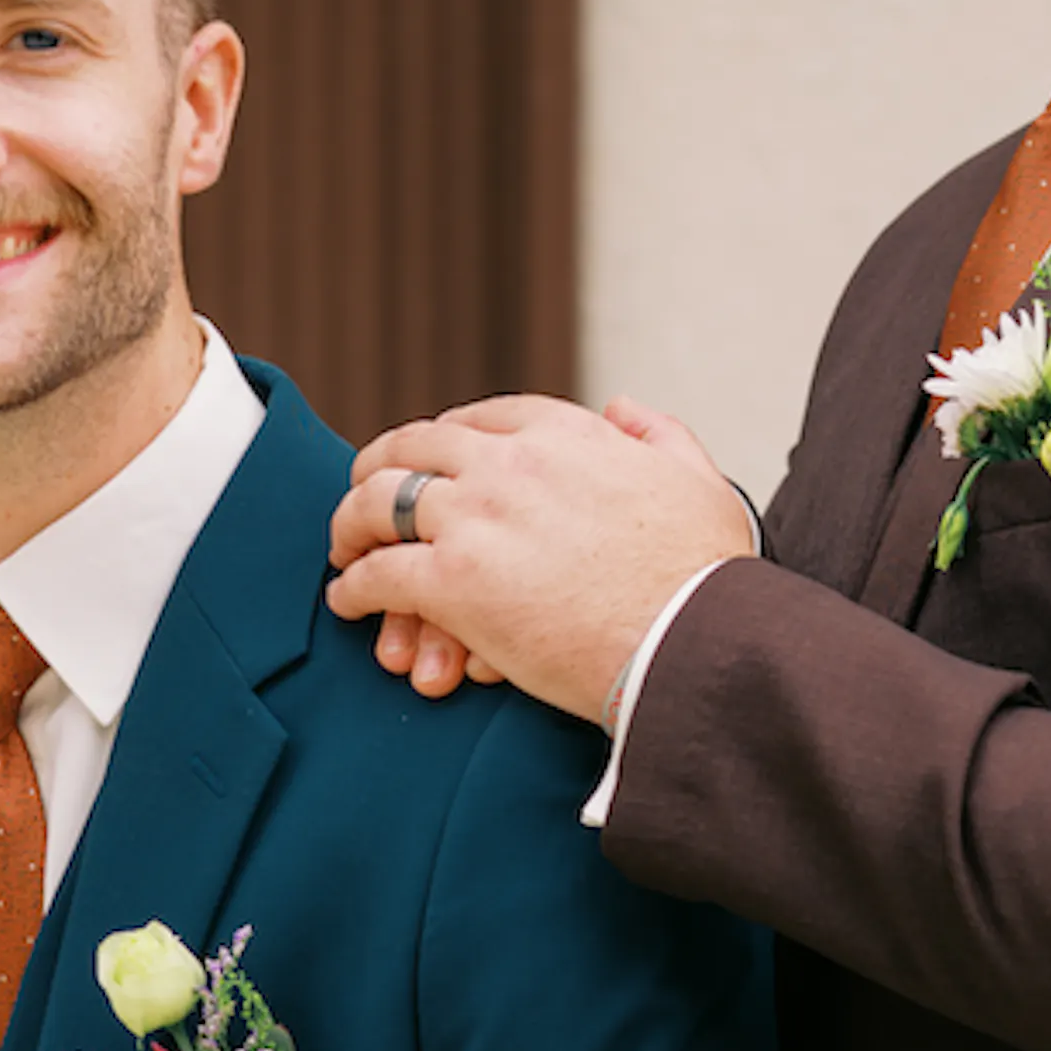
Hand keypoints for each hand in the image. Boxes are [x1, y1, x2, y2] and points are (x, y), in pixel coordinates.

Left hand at [330, 395, 753, 723]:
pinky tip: (350, 602)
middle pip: (413, 445)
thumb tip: (622, 407)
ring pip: (377, 500)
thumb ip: (658, 433)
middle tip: (367, 496)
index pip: (483, 417)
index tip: (434, 462)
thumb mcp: (698, 479)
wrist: (695, 643)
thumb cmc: (704, 577)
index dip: (447, 438)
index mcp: (568, 434)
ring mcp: (476, 519)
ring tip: (346, 548)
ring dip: (351, 523)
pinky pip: (375, 575)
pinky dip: (353, 589)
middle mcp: (512, 463)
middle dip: (381, 468)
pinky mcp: (453, 583)